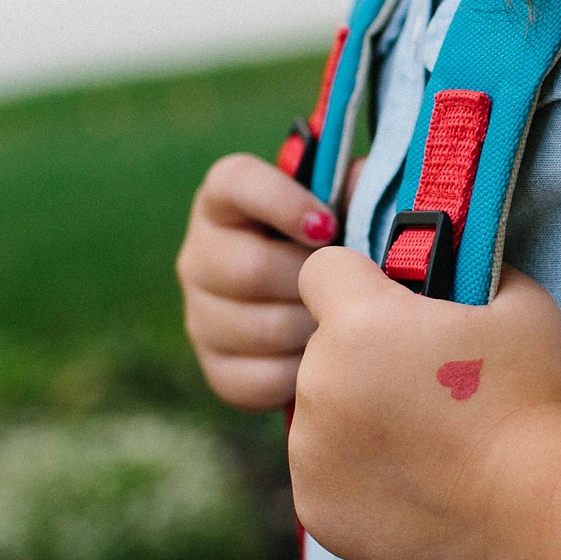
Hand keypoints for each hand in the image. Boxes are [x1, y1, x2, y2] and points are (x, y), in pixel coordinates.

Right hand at [178, 154, 339, 409]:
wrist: (327, 315)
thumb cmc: (340, 247)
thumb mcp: (348, 210)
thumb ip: (354, 190)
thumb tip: (360, 182)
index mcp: (226, 201)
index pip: (234, 182)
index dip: (281, 200)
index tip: (328, 226)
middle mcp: (200, 255)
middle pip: (251, 269)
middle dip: (312, 282)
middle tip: (350, 289)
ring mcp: (201, 315)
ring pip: (262, 328)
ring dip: (315, 329)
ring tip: (344, 323)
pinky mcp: (216, 368)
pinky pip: (261, 377)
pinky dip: (304, 375)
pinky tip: (326, 360)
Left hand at [291, 249, 560, 559]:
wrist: (543, 514)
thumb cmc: (537, 404)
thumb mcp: (522, 306)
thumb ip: (470, 270)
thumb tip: (452, 262)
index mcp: (360, 322)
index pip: (321, 272)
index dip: (358, 283)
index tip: (394, 308)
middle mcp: (319, 383)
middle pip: (322, 349)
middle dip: (363, 358)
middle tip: (427, 390)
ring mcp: (311, 452)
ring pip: (319, 414)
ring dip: (356, 418)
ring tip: (426, 444)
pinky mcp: (315, 508)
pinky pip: (323, 474)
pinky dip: (357, 477)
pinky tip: (413, 485)